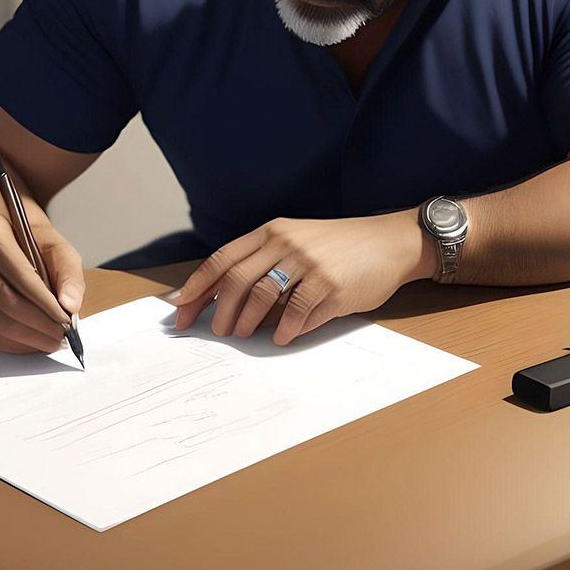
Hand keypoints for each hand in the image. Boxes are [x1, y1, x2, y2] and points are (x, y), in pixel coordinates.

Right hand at [0, 208, 84, 353]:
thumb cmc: (23, 237)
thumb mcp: (53, 242)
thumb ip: (67, 271)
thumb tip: (70, 305)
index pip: (20, 275)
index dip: (46, 303)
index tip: (66, 320)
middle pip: (5, 302)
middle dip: (39, 325)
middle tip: (63, 337)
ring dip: (27, 339)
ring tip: (52, 342)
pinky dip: (10, 344)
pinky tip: (30, 343)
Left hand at [168, 212, 431, 345]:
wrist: (389, 242)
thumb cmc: (338, 248)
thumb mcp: (297, 242)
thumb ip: (265, 264)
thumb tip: (226, 303)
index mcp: (272, 232)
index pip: (223, 259)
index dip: (198, 286)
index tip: (180, 310)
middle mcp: (286, 243)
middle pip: (237, 279)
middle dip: (219, 310)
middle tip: (216, 331)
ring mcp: (308, 263)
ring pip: (262, 295)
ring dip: (246, 321)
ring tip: (242, 335)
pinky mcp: (330, 284)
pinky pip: (298, 312)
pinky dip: (284, 329)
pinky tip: (279, 338)